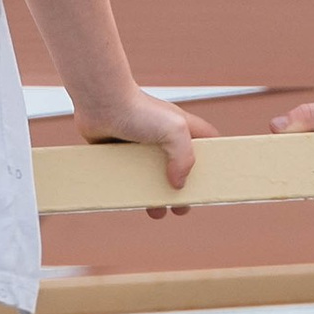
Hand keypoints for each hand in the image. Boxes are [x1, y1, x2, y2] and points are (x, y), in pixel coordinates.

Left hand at [71, 91, 210, 214]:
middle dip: (182, 190)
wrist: (100, 103)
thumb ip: (184, 158)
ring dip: (155, 195)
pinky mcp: (120, 152)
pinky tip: (130, 200)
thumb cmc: (138, 108)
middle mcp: (163, 137)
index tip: (213, 181)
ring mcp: (141, 146)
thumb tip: (179, 184)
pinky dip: (130, 188)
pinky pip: (129, 174)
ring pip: (153, 176)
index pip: (207, 145)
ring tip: (156, 211)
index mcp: (182, 130)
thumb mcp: (174, 131)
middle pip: (180, 168)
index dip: (212, 162)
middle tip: (181, 206)